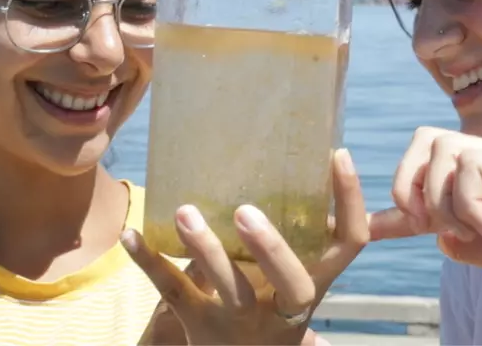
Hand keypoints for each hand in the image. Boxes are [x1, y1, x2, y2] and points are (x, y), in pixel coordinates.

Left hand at [124, 148, 367, 344]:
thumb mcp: (292, 279)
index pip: (349, 244)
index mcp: (315, 282)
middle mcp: (285, 307)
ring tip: (185, 212)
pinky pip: (175, 292)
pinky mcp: (199, 327)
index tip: (338, 154)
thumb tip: (297, 157)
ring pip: (230, 290)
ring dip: (206, 249)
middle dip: (272, 247)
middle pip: (294, 284)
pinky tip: (130, 233)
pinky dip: (149, 261)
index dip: (350, 201)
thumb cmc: (267, 308)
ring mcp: (242, 321)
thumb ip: (297, 236)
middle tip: (245, 209)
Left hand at [369, 128, 481, 307]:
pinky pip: (471, 164)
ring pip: (440, 147)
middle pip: (424, 143)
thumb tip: (439, 238)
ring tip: (465, 231)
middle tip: (423, 225)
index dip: (395, 206)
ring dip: (436, 195)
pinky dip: (466, 201)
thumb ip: (476, 249)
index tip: (370, 227)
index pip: (430, 183)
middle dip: (405, 183)